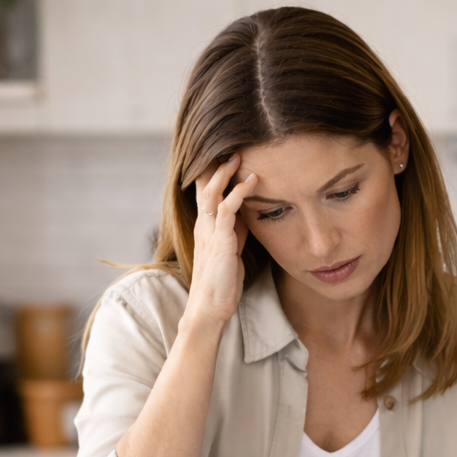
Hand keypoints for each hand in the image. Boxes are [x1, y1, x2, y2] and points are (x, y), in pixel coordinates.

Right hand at [187, 155, 257, 328]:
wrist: (210, 308)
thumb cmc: (222, 283)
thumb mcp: (230, 251)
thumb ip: (235, 232)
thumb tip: (247, 216)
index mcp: (206, 227)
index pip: (205, 192)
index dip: (213, 173)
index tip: (225, 155)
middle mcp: (204, 226)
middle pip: (204, 186)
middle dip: (216, 166)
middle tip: (230, 148)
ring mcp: (210, 232)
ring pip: (212, 193)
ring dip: (226, 173)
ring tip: (238, 156)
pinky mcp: (220, 241)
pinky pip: (227, 210)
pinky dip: (239, 193)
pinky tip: (252, 181)